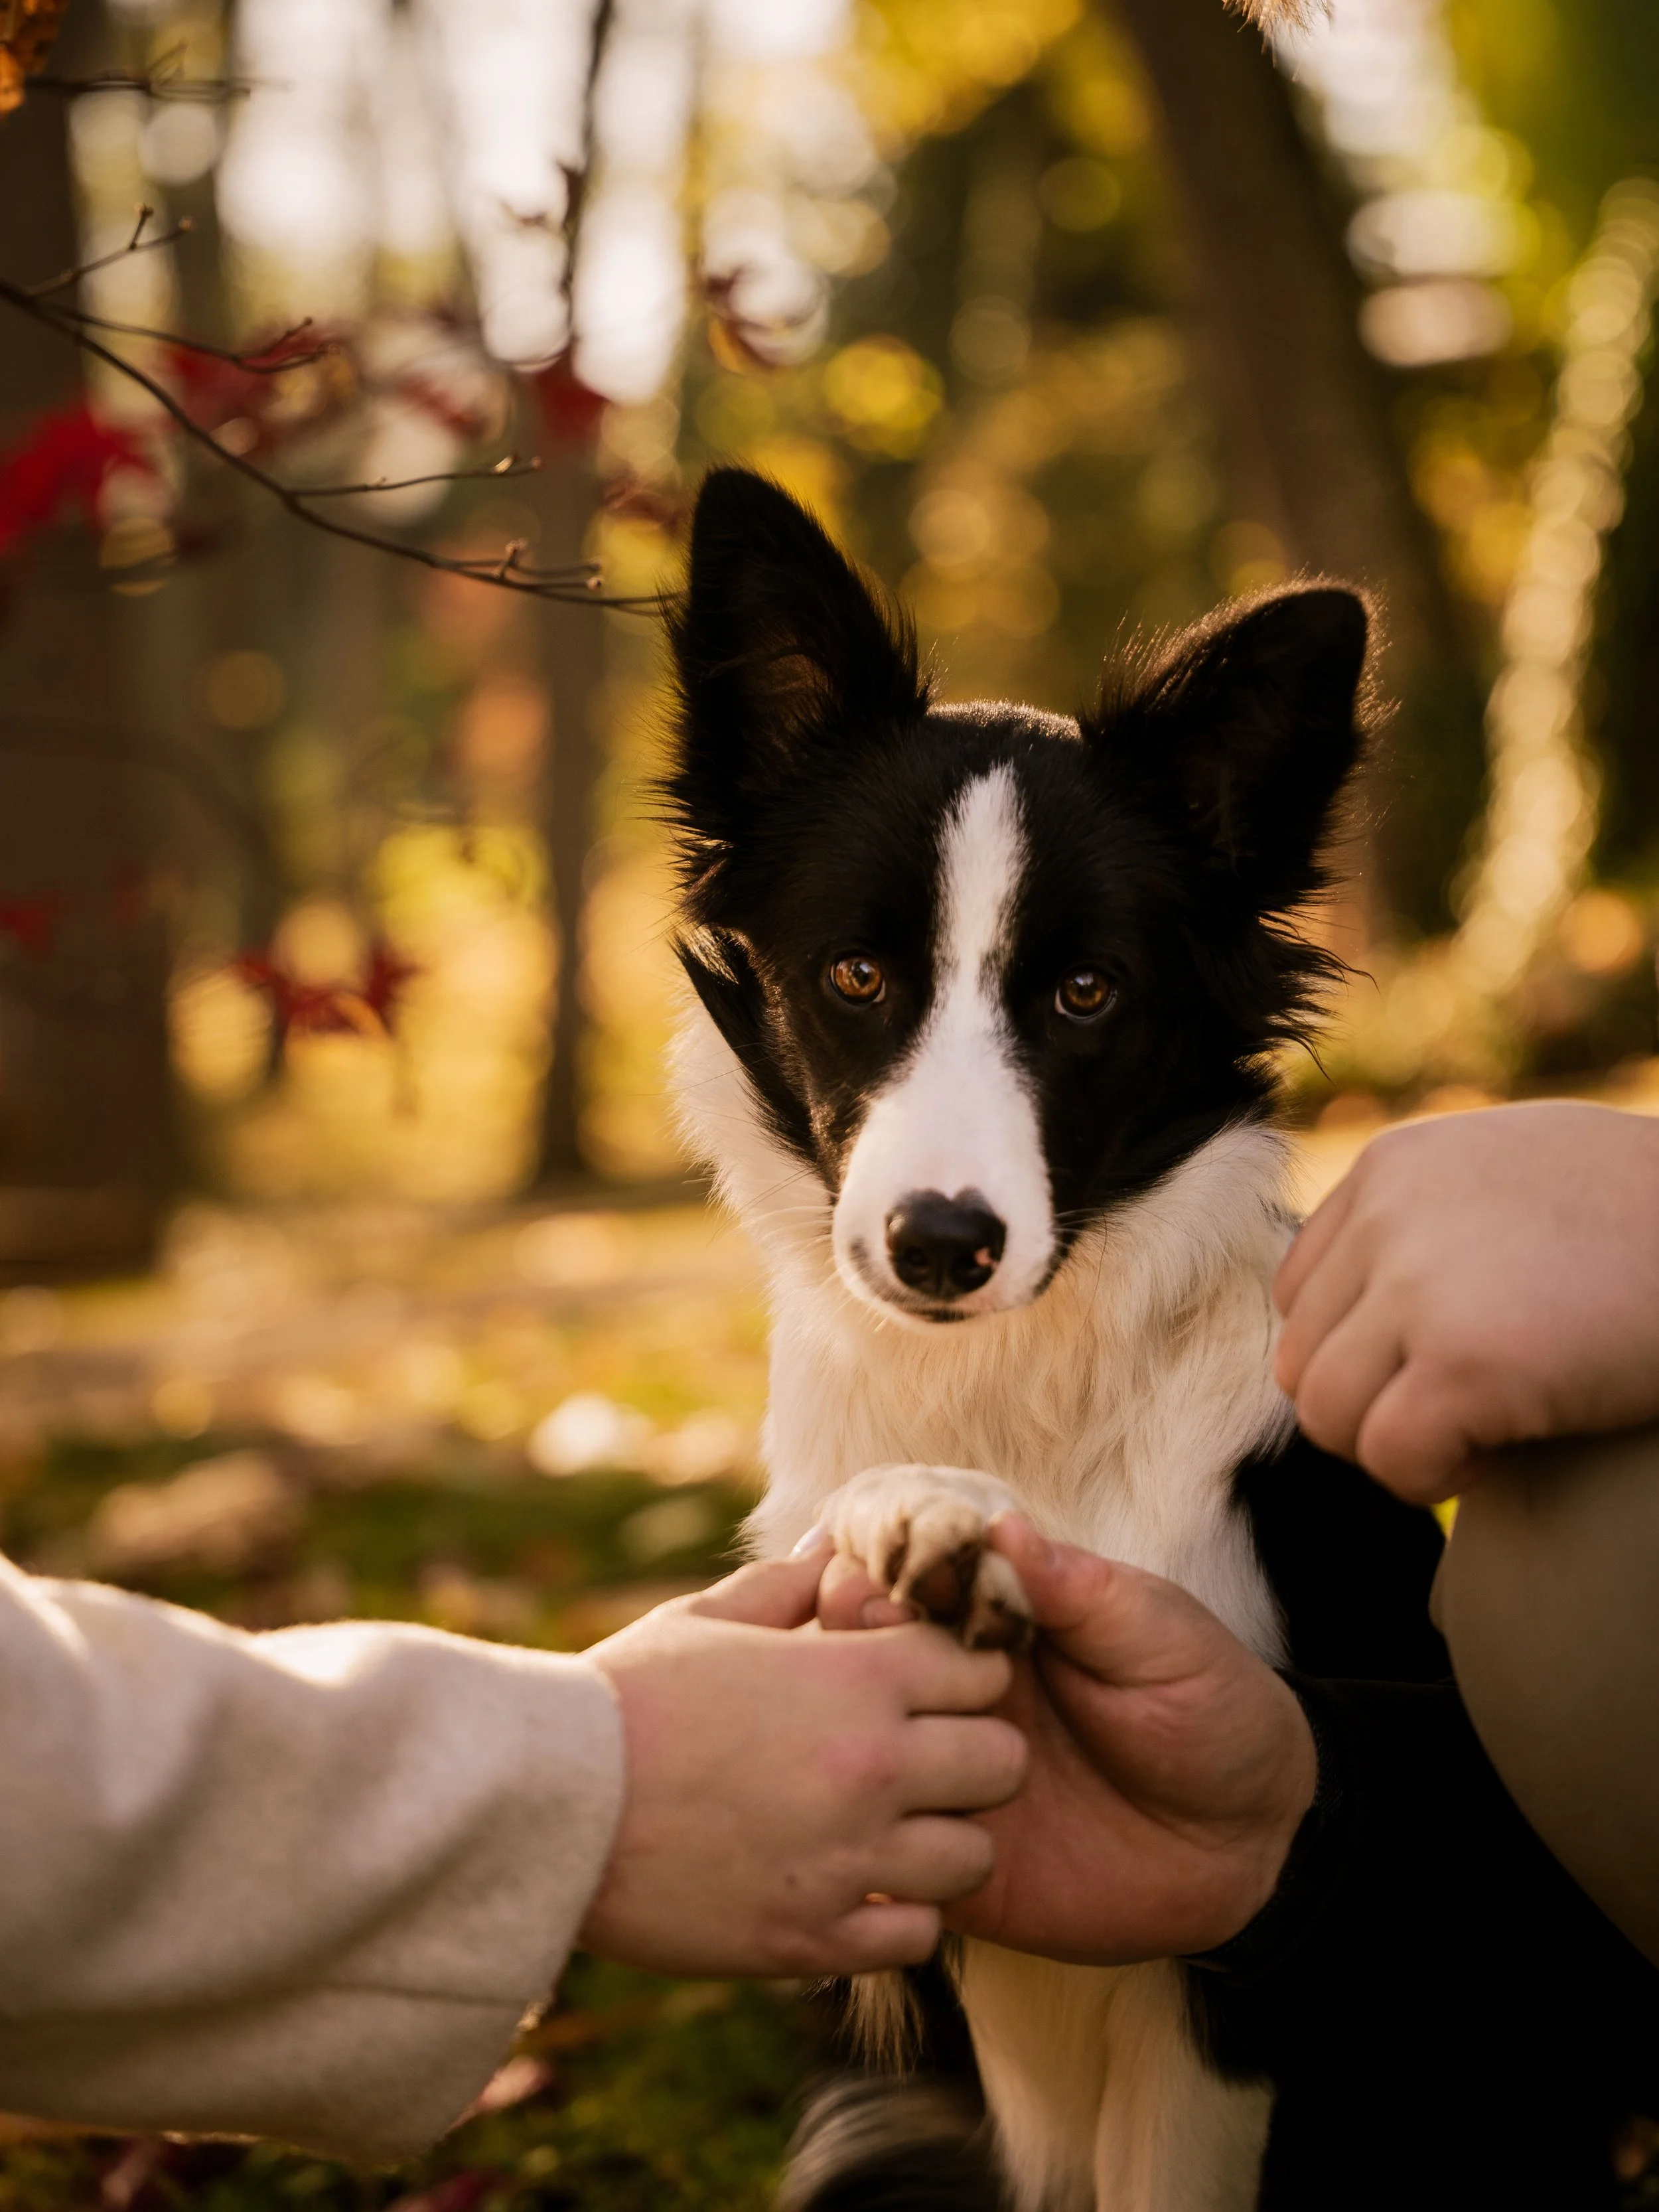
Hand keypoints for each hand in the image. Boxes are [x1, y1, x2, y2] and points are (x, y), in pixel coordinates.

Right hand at [579, 1544, 1025, 1978]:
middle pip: (1001, 1764)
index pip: (983, 1669)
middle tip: (927, 1761)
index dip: (965, 1674)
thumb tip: (836, 1549)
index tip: (933, 1686)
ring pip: (971, 1858)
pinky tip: (853, 1887)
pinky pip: (916, 1936)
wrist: (548, 1806)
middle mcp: (870, 1768)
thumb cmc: (627, 1698)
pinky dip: (897, 1915)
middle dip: (974, 1757)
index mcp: (854, 1679)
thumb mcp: (709, 1618)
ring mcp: (847, 1859)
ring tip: (892, 1831)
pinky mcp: (812, 1939)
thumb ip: (790, 1586)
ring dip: (941, 1842)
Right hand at [824, 1518, 1314, 1964]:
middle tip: (857, 1665)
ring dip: (842, 1757)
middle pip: (860, 1673)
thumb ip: (1081, 1590)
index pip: (908, 1594)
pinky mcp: (961, 1875)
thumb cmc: (1213, 1711)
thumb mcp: (1161, 1636)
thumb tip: (1004, 1525)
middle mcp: (956, 1707)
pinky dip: (864, 1858)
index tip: (861, 1583)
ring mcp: (952, 1791)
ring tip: (865, 1757)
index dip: (875, 1584)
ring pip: (857, 1768)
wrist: (1258, 1844)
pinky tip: (865, 1846)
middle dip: (842, 1660)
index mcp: (996, 1634)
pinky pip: (889, 1870)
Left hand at [1275, 1102, 1658, 1502]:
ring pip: (1325, 1413)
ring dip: (1393, 1445)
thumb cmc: (1643, 1215)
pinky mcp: (1465, 1359)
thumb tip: (1369, 1318)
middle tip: (1461, 1412)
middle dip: (1370, 1406)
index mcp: (1390, 1169)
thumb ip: (1427, 1224)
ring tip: (1481, 1431)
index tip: (1437, 1366)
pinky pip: (1390, 1455)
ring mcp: (1418, 1285)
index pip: (1302, 1294)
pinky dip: (1435, 1477)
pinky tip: (1500, 1453)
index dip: (1361, 1352)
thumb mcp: (1509, 1177)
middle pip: (1303, 1358)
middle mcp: (1385, 1216)